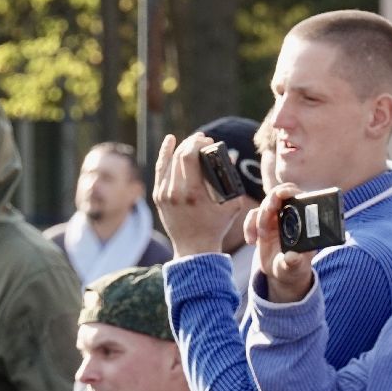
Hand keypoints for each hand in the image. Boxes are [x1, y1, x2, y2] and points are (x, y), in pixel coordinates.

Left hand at [153, 133, 246, 258]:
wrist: (194, 250)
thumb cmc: (215, 228)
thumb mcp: (231, 206)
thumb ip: (232, 181)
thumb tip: (229, 157)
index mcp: (192, 193)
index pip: (189, 156)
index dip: (198, 143)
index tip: (208, 140)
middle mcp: (174, 192)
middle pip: (179, 156)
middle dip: (192, 143)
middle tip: (203, 140)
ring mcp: (164, 194)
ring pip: (169, 161)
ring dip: (181, 148)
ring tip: (192, 143)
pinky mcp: (159, 197)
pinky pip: (160, 170)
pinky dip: (165, 154)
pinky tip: (170, 141)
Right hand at [246, 183, 314, 304]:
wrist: (282, 272)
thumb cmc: (294, 267)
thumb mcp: (295, 268)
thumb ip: (294, 262)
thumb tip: (292, 257)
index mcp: (303, 219)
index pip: (298, 197)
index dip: (289, 191)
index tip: (282, 193)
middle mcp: (289, 215)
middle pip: (278, 196)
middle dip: (271, 200)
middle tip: (268, 209)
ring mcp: (275, 218)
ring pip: (263, 207)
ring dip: (259, 219)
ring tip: (260, 237)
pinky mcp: (262, 224)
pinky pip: (252, 218)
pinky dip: (248, 227)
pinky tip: (251, 242)